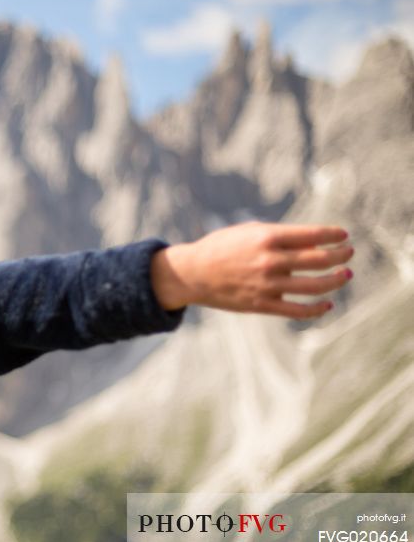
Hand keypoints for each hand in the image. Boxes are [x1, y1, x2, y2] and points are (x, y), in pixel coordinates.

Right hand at [151, 221, 353, 318]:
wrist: (193, 273)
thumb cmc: (222, 247)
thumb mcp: (249, 231)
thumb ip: (279, 235)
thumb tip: (313, 241)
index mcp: (267, 237)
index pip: (314, 235)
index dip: (335, 235)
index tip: (344, 236)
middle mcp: (270, 261)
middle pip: (320, 259)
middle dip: (341, 256)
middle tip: (348, 253)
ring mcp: (268, 285)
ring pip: (315, 286)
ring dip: (336, 280)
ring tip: (345, 275)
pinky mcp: (263, 305)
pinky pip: (298, 310)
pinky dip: (318, 309)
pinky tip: (328, 303)